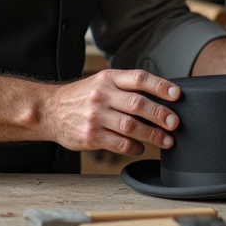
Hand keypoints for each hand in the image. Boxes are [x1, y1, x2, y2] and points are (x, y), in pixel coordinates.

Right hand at [40, 69, 181, 155]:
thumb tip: (160, 99)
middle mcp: (102, 95)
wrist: (49, 110)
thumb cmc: (81, 97)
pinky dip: (135, 147)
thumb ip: (125, 88)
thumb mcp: (101, 82)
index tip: (177, 94)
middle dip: (161, 114)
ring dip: (153, 135)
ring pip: (131, 126)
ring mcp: (95, 117)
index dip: (161, 86)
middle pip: (138, 104)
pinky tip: (141, 148)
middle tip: (175, 123)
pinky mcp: (90, 136)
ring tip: (166, 140)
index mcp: (108, 78)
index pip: (139, 78)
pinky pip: (119, 144)